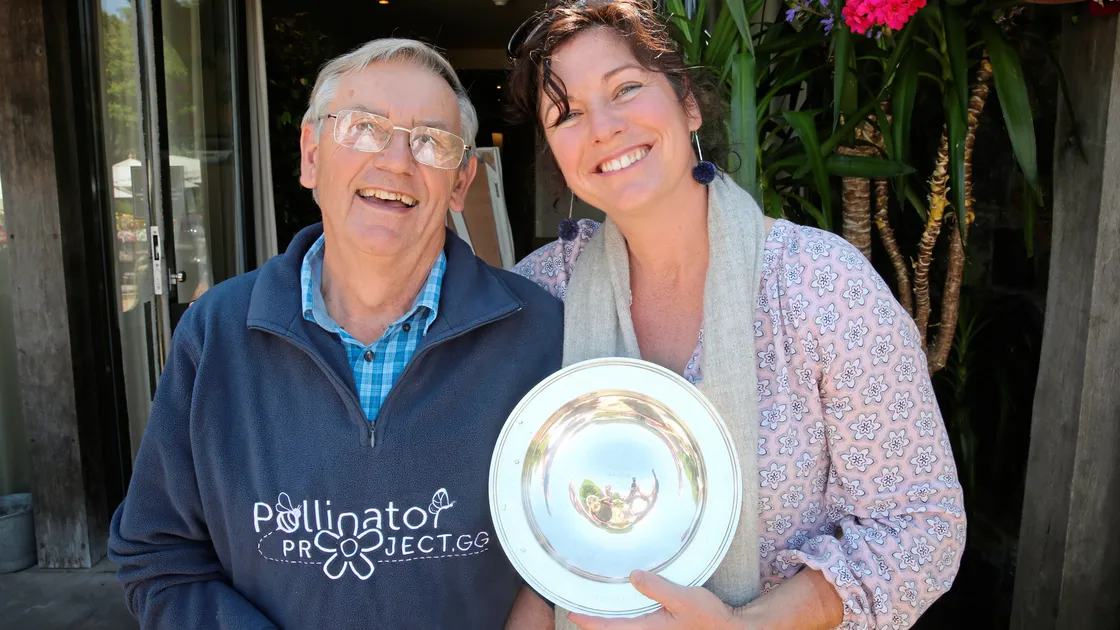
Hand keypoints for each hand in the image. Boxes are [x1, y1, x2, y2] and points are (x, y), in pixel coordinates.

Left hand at [568, 570, 741, 629]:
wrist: (730, 629)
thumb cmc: (708, 618)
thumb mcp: (683, 598)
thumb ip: (657, 588)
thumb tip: (634, 576)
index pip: (611, 627)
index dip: (590, 621)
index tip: (573, 612)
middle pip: (615, 629)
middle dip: (596, 621)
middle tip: (578, 607)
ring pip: (625, 627)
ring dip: (610, 619)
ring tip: (595, 605)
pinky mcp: (662, 629)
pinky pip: (636, 624)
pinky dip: (625, 617)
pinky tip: (624, 605)